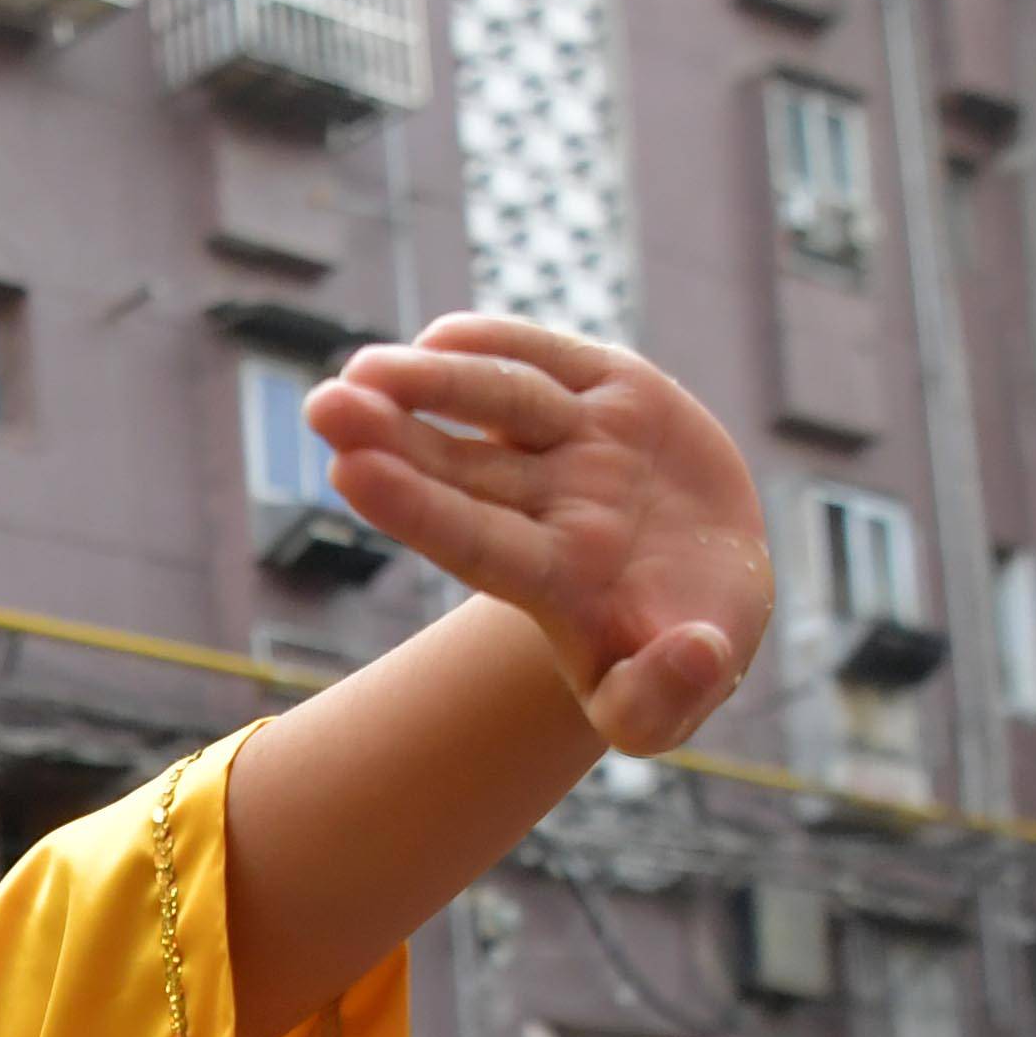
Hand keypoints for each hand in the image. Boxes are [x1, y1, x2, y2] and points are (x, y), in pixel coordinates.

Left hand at [304, 318, 771, 756]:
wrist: (711, 596)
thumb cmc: (675, 666)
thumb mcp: (674, 702)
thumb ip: (669, 697)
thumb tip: (695, 656)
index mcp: (560, 584)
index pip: (475, 543)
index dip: (415, 506)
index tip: (349, 470)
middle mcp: (558, 507)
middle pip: (461, 468)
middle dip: (391, 433)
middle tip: (324, 406)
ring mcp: (582, 445)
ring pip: (501, 401)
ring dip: (430, 380)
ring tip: (361, 365)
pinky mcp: (616, 392)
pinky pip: (548, 358)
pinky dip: (497, 341)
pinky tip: (437, 335)